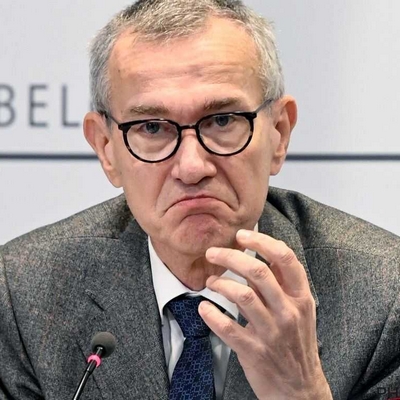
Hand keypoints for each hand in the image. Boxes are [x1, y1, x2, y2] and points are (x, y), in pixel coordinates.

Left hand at [198, 229, 331, 399]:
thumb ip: (276, 286)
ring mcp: (271, 332)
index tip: (242, 235)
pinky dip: (212, 314)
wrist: (299, 389)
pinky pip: (227, 328)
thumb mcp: (297, 311)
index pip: (285, 258)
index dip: (262, 241)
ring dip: (220, 283)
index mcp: (301, 297)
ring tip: (210, 281)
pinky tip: (204, 307)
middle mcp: (288, 311)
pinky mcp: (253, 350)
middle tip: (213, 252)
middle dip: (231, 256)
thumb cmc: (296, 342)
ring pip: (242, 296)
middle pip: (258, 272)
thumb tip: (251, 259)